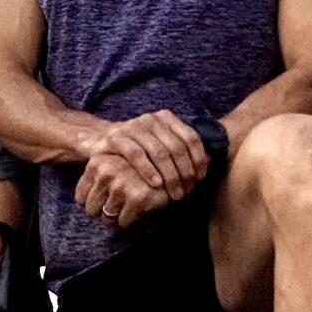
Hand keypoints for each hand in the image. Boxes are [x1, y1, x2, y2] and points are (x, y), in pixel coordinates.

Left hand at [74, 148, 181, 227]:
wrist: (172, 167)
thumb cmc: (139, 168)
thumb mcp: (114, 164)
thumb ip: (98, 178)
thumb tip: (83, 204)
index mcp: (96, 163)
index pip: (80, 198)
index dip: (94, 203)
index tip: (106, 202)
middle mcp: (106, 172)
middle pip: (91, 210)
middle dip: (104, 212)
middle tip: (119, 206)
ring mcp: (120, 184)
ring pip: (107, 217)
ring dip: (118, 217)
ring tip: (130, 206)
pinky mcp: (136, 198)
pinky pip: (123, 222)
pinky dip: (130, 221)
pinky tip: (139, 209)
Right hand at [82, 111, 209, 214]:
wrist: (100, 139)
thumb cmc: (137, 147)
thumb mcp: (159, 143)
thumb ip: (180, 148)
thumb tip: (211, 161)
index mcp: (165, 118)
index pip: (190, 137)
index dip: (199, 159)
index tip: (201, 178)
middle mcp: (150, 119)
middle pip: (176, 147)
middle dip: (185, 172)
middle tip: (187, 191)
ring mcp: (133, 127)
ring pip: (159, 152)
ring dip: (170, 176)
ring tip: (175, 194)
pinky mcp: (116, 138)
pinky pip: (136, 154)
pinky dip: (148, 170)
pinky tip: (156, 185)